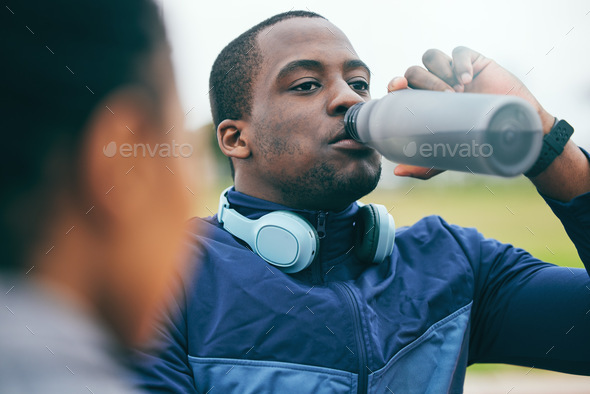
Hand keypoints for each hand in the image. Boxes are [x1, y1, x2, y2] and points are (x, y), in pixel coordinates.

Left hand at [389, 46, 554, 179]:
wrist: (515, 134)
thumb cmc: (477, 144)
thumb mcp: (447, 158)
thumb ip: (422, 165)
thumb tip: (397, 171)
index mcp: (422, 103)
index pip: (400, 88)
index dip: (395, 83)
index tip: (398, 87)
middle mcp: (434, 86)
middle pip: (414, 72)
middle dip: (425, 81)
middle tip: (446, 97)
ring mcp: (452, 73)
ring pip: (431, 57)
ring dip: (439, 71)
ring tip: (457, 90)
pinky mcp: (475, 62)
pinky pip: (459, 52)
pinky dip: (459, 62)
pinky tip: (467, 79)